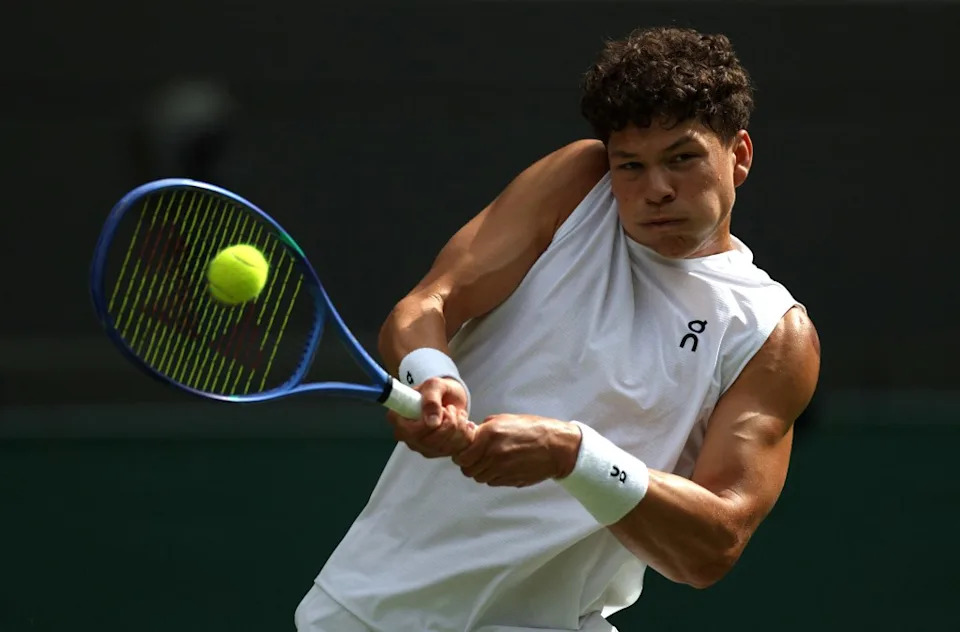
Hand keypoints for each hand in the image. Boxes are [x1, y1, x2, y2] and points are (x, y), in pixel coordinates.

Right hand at [387, 377, 475, 457]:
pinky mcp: (437, 453)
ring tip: (457, 414)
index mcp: (398, 418)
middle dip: (448, 423)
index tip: (442, 410)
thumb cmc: (438, 390)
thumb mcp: (434, 385)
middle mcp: (407, 436)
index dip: (427, 425)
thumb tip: (432, 421)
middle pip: (428, 442)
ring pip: (443, 447)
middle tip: (451, 409)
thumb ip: (431, 399)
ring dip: (458, 428)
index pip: (408, 431)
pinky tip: (464, 424)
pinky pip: (454, 450)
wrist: (451, 398)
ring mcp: (421, 446)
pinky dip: (464, 435)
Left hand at [452, 414, 581, 487]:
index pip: (462, 455)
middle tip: (476, 458)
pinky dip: (493, 477)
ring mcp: (502, 469)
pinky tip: (502, 467)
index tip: (464, 452)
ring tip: (491, 462)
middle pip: (468, 469)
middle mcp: (493, 454)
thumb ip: (485, 427)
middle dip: (469, 464)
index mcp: (490, 435)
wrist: (556, 447)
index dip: (460, 455)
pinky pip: (493, 482)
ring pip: (479, 478)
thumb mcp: (506, 419)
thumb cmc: (533, 429)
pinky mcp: (510, 480)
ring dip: (481, 471)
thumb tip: (471, 434)